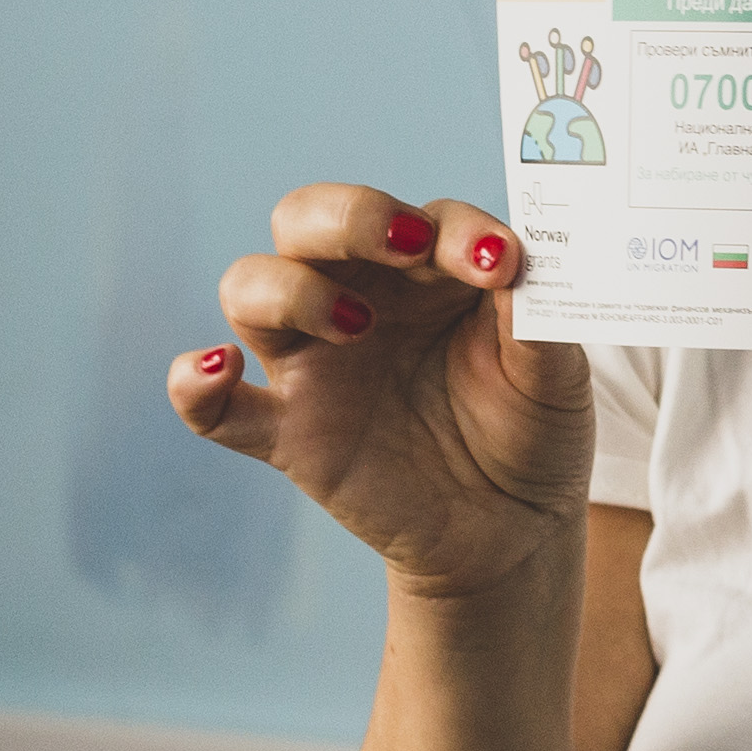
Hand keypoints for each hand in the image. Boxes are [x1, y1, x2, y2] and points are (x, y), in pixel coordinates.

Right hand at [169, 186, 587, 600]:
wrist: (512, 534)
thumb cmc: (532, 432)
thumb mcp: (555, 376)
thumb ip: (537, 317)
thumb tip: (512, 262)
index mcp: (424, 270)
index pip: (418, 218)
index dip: (453, 229)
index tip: (495, 261)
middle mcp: (358, 297)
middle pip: (308, 220)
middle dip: (349, 216)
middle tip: (405, 243)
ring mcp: (315, 363)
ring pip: (251, 289)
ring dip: (290, 290)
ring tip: (355, 328)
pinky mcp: (287, 432)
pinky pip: (213, 407)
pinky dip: (195, 383)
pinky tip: (217, 371)